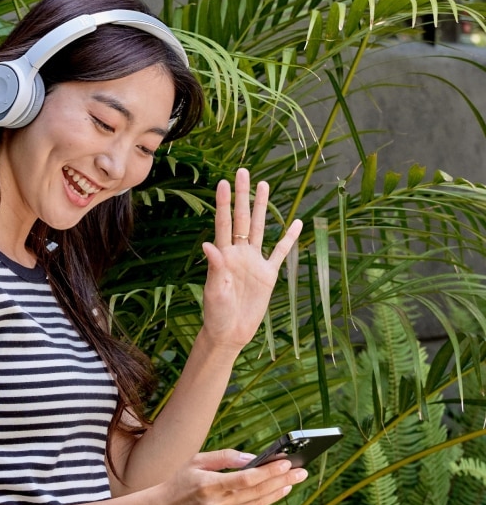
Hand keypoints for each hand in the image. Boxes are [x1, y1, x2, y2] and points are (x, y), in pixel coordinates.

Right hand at [160, 449, 307, 504]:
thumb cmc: (180, 483)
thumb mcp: (197, 461)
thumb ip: (225, 457)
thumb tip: (252, 458)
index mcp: (208, 485)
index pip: (247, 479)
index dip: (269, 472)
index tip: (287, 462)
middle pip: (257, 493)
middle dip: (282, 481)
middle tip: (301, 472)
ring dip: (276, 493)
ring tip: (290, 482)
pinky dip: (259, 504)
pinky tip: (270, 494)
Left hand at [200, 168, 301, 348]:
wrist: (230, 332)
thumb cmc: (216, 314)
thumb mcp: (214, 291)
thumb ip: (214, 267)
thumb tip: (208, 245)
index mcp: (224, 256)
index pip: (224, 224)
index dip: (224, 203)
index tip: (223, 182)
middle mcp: (239, 254)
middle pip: (242, 219)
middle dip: (243, 195)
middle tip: (243, 172)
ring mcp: (254, 262)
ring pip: (260, 228)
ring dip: (262, 207)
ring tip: (264, 185)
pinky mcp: (268, 275)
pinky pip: (280, 252)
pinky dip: (289, 238)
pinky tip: (296, 222)